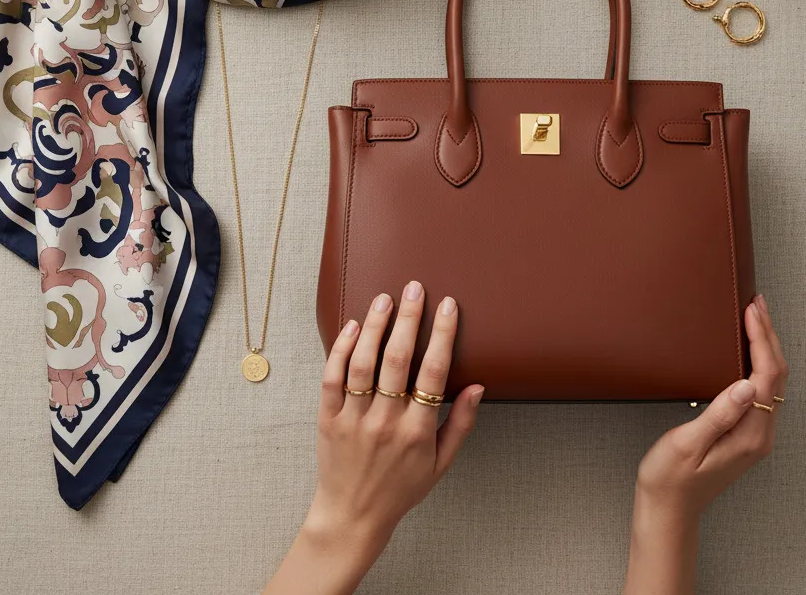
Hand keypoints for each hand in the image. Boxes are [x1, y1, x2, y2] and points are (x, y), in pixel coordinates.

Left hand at [264, 282, 483, 594]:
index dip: (442, 335)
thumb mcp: (441, 464)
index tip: (448, 306)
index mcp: (417, 432)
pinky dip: (341, 349)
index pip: (433, 373)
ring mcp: (353, 419)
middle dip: (408, 318)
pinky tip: (353, 326)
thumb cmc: (401, 488)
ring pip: (362, 363)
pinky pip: (332, 378)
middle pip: (397, 360)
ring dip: (374, 326)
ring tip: (384, 298)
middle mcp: (385, 422)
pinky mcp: (327, 419)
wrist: (353, 516)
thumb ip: (461, 424)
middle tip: (414, 288)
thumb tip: (478, 385)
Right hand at [636, 293, 787, 518]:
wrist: (668, 508)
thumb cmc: (670, 477)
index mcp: (749, 434)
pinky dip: (758, 364)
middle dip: (768, 336)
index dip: (761, 340)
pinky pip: (760, 392)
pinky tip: (746, 353)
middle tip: (756, 304)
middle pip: (775, 377)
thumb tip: (745, 384)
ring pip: (771, 383)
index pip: (766, 377)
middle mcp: (759, 434)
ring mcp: (754, 436)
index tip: (751, 311)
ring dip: (765, 348)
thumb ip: (719, 414)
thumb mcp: (687, 442)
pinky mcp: (744, 435)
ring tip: (754, 319)